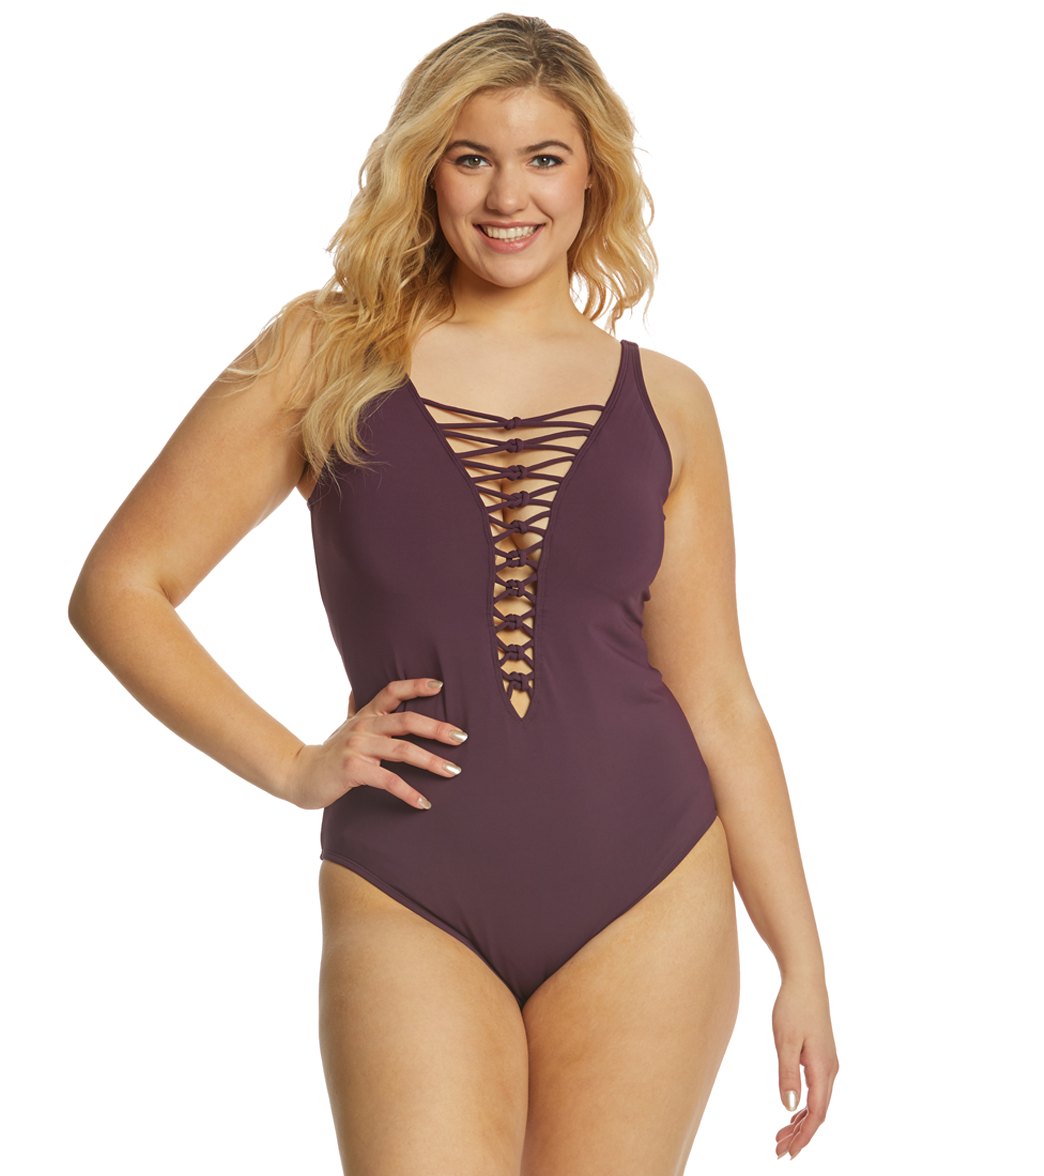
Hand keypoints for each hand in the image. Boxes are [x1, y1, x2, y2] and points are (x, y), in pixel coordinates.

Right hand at [282, 677, 466, 810]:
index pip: (392, 691)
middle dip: (437, 729)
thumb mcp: (344, 726)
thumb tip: (355, 689)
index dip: (416, 685)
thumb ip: (355, 709)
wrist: (299, 774)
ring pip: (402, 750)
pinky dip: (408, 792)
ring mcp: (357, 747)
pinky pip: (388, 780)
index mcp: (366, 714)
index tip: (440, 685)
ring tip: (453, 772)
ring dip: (431, 762)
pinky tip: (424, 803)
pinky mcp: (353, 770)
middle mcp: (363, 726)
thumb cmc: (329, 752)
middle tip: (462, 738)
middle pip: (406, 721)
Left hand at [771, 975, 838, 1158]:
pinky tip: (792, 1112)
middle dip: (800, 1134)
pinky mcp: (821, 1056)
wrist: (805, 980)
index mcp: (822, 1069)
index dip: (803, 1136)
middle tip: (779, 1151)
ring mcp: (827, 1063)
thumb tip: (789, 1107)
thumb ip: (787, 1074)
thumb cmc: (793, 1007)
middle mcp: (830, 1070)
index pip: (816, 1113)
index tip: (788, 1152)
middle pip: (818, 1112)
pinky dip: (804, 1105)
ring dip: (800, 1122)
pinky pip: (816, 1090)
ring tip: (780, 1137)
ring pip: (817, 1102)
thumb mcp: (785, 1041)